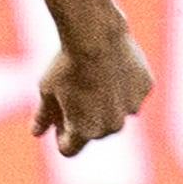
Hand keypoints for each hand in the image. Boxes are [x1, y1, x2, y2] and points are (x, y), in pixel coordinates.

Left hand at [33, 23, 153, 157]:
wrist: (95, 35)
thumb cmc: (66, 64)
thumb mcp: (47, 90)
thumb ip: (43, 117)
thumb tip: (37, 133)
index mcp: (86, 132)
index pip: (69, 148)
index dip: (59, 134)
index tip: (56, 116)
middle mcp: (112, 127)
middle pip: (95, 131)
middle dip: (85, 119)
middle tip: (73, 92)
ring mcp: (132, 108)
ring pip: (116, 112)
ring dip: (106, 104)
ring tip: (92, 77)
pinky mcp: (145, 88)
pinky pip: (132, 93)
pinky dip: (123, 85)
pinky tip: (111, 66)